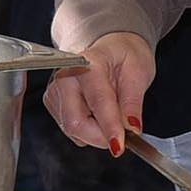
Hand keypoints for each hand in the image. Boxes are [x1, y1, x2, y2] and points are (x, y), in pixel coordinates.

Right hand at [43, 31, 155, 155]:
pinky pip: (69, 128)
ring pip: (72, 129)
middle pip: (76, 122)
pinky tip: (96, 114)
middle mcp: (66, 75)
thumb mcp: (139, 72)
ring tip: (111, 116)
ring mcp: (55, 89)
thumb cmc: (124, 55)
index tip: (118, 145)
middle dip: (101, 136)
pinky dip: (87, 130)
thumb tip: (131, 126)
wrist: (108, 45)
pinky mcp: (52, 101)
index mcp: (89, 62)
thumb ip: (133, 101)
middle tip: (122, 136)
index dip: (109, 127)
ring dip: (95, 133)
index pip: (98, 101)